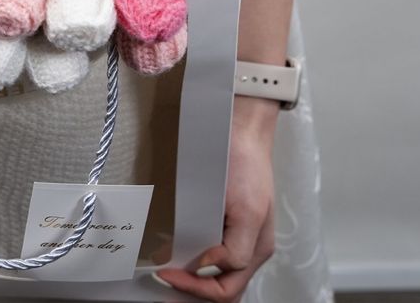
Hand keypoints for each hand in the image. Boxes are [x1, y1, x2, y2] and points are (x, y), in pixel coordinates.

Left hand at [154, 96, 278, 301]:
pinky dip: (194, 264)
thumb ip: (234, 248)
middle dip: (192, 292)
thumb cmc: (246, 164)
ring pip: (218, 278)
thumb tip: (206, 266)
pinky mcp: (226, 223)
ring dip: (193, 283)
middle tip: (163, 284)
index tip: (166, 273)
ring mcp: (238, 237)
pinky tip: (176, 258)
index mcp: (256, 249)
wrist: (242, 132)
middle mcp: (249, 249)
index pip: (224, 289)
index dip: (194, 288)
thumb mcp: (247, 210)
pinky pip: (212, 255)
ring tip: (168, 276)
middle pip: (222, 290)